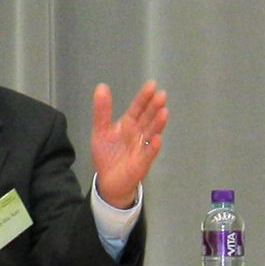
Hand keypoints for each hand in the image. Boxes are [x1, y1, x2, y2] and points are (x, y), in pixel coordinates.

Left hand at [89, 80, 168, 209]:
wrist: (108, 180)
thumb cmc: (107, 154)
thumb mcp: (101, 130)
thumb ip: (102, 110)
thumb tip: (102, 86)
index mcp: (129, 124)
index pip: (138, 108)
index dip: (144, 97)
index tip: (152, 85)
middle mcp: (138, 133)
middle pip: (148, 118)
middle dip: (154, 107)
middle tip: (161, 95)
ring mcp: (142, 147)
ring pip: (151, 132)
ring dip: (158, 123)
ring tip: (164, 112)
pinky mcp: (142, 163)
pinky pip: (148, 153)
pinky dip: (153, 147)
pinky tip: (157, 139)